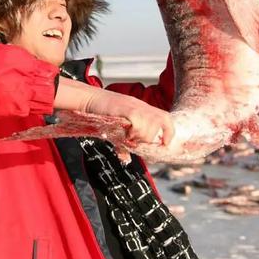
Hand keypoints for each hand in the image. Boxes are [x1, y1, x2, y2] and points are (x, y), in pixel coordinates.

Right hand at [54, 77, 174, 145]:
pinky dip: (135, 132)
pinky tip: (126, 134)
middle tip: (141, 142)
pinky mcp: (127, 109)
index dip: (169, 132)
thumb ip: (123, 142)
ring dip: (142, 136)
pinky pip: (139, 122)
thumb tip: (125, 158)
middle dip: (155, 136)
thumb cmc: (102, 113)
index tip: (164, 144)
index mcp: (143, 109)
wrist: (89, 99)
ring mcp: (136, 106)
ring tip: (130, 138)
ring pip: (152, 125)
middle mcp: (142, 106)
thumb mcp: (116, 128)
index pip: (166, 118)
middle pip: (164, 119)